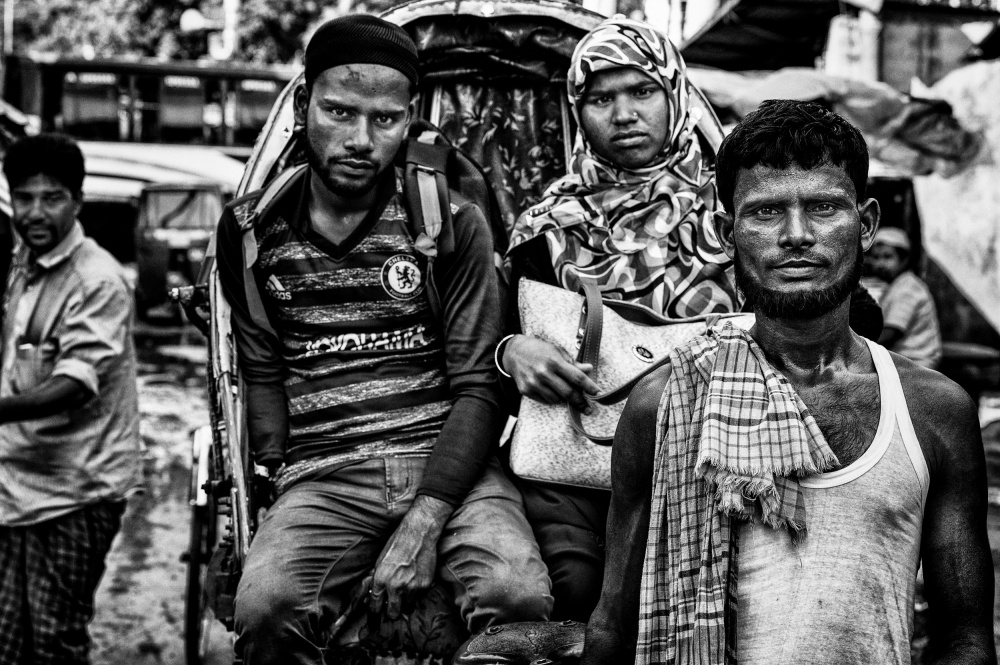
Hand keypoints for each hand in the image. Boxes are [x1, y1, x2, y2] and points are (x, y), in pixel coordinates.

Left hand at [369, 495, 450, 619]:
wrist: (419, 533)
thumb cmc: (398, 543)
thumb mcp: (381, 561)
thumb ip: (378, 579)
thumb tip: (374, 594)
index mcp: (380, 579)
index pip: (374, 606)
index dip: (374, 614)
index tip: (375, 619)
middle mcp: (395, 586)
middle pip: (393, 613)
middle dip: (392, 612)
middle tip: (394, 607)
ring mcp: (411, 587)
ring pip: (408, 606)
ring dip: (407, 601)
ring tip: (408, 587)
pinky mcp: (425, 585)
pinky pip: (420, 596)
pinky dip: (418, 591)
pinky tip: (417, 577)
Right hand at [503, 334, 599, 411]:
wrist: (513, 352)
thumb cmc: (539, 350)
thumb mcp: (557, 351)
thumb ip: (573, 363)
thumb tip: (589, 369)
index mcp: (554, 361)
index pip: (576, 376)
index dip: (589, 386)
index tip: (597, 393)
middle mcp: (543, 373)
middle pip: (568, 392)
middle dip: (580, 402)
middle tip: (588, 409)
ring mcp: (534, 383)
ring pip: (557, 399)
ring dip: (563, 398)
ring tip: (563, 390)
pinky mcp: (526, 390)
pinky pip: (545, 400)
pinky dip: (551, 398)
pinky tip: (550, 389)